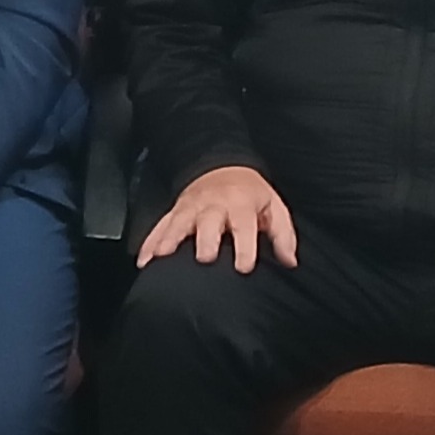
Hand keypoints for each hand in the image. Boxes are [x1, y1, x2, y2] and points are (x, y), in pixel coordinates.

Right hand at [138, 164, 298, 274]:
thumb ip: (282, 234)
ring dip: (170, 239)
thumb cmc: (250, 195)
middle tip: (204, 258)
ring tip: (162, 257)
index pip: (244, 225)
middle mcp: (213, 205)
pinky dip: (150, 243)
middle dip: (205, 238)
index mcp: (240, 204)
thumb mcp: (273, 206)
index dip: (244, 246)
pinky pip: (160, 226)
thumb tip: (289, 261)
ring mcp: (191, 208)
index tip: (243, 267)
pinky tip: (144, 260)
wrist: (221, 167)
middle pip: (208, 221)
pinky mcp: (175, 212)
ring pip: (179, 222)